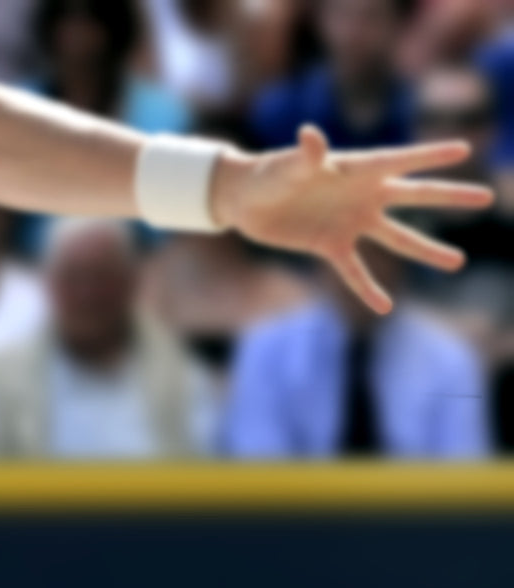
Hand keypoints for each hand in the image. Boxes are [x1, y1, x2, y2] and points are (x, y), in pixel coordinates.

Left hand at [211, 125, 495, 312]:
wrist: (247, 201)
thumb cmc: (268, 173)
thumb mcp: (286, 165)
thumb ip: (306, 156)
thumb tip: (312, 136)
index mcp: (357, 169)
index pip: (400, 160)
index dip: (429, 155)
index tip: (463, 150)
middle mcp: (363, 195)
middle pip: (414, 196)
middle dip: (449, 197)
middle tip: (486, 198)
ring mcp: (351, 222)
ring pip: (396, 238)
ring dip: (425, 251)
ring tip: (457, 263)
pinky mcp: (331, 246)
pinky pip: (355, 270)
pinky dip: (367, 288)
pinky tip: (384, 307)